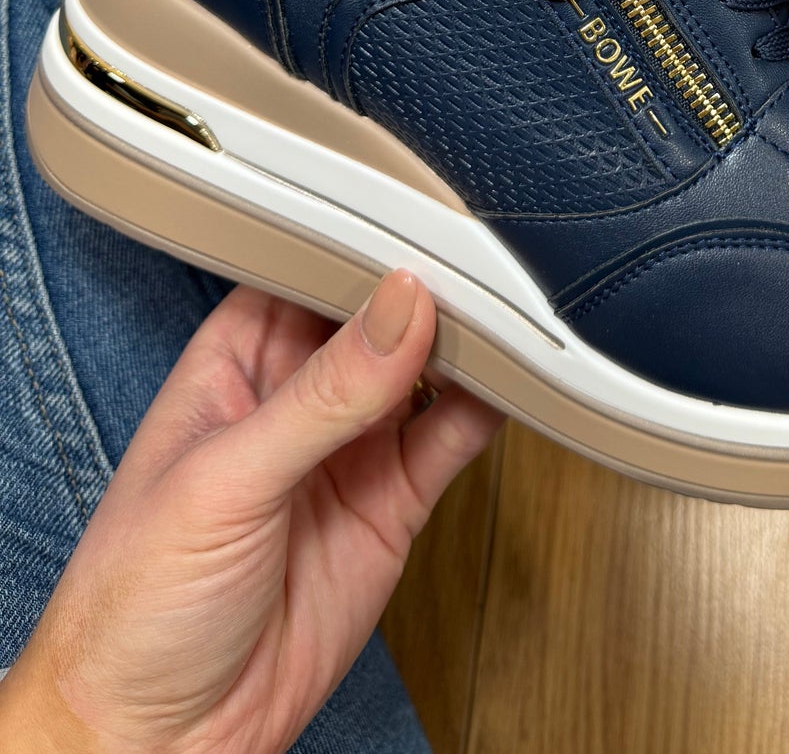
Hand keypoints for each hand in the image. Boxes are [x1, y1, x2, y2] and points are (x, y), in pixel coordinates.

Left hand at [0, 272, 498, 752]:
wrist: (160, 742)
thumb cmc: (133, 608)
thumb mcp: (224, 483)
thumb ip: (321, 395)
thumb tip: (398, 307)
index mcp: (232, 364)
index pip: (306, 274)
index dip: (361, 246)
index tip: (419, 224)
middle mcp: (295, 398)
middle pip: (378, 317)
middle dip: (429, 290)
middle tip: (484, 265)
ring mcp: (348, 452)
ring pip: (425, 371)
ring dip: (469, 344)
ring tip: (513, 314)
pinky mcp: (392, 507)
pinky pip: (452, 439)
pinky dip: (491, 409)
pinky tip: (516, 382)